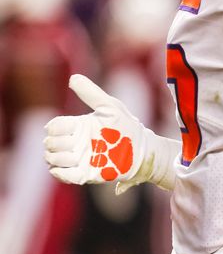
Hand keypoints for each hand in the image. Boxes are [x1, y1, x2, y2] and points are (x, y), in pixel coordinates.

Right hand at [43, 74, 149, 192]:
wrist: (142, 150)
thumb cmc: (127, 126)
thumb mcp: (110, 107)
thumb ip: (92, 94)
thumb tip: (73, 78)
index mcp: (77, 126)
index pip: (52, 127)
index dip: (55, 128)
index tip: (72, 128)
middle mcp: (74, 143)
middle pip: (49, 144)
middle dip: (59, 143)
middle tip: (77, 142)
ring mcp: (78, 159)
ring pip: (51, 159)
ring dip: (61, 157)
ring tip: (79, 155)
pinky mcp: (84, 174)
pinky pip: (61, 175)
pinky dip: (62, 172)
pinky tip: (76, 165)